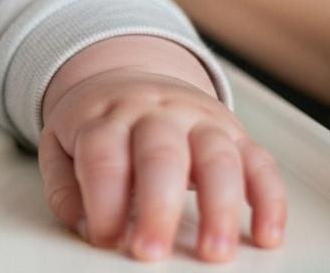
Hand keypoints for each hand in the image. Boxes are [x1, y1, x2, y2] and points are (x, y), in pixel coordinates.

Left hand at [39, 39, 286, 261]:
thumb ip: (65, 189)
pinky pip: (260, 162)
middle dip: (159, 208)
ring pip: (217, 157)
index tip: (106, 239)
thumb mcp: (60, 145)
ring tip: (214, 252)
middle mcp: (155, 114)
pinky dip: (269, 199)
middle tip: (151, 253)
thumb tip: (87, 228)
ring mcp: (199, 120)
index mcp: (106, 117)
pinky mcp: (234, 134)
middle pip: (161, 155)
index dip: (104, 202)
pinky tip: (265, 234)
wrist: (126, 77)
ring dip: (220, 208)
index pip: (104, 157)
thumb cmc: (94, 123)